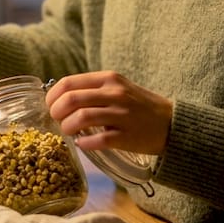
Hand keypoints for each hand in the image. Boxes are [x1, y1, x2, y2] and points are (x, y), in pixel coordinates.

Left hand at [46, 71, 172, 155]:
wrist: (173, 123)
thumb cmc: (139, 106)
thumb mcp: (118, 87)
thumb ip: (93, 90)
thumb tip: (60, 98)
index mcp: (108, 79)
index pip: (68, 83)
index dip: (52, 96)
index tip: (50, 106)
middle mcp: (114, 93)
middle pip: (71, 100)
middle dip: (56, 113)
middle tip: (57, 121)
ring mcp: (121, 114)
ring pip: (81, 118)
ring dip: (67, 128)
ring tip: (68, 132)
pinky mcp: (127, 136)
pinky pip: (98, 139)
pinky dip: (85, 143)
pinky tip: (82, 143)